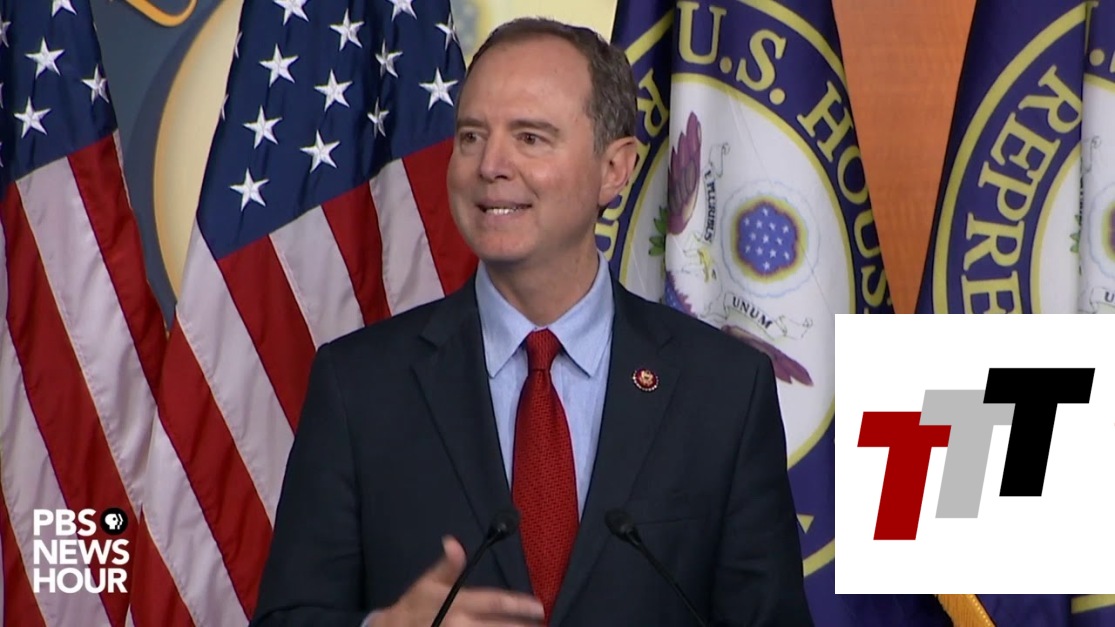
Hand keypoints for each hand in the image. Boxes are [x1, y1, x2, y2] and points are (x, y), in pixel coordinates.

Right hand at [376, 536, 544, 626]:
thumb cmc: (414, 606)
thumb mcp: (428, 583)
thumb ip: (447, 566)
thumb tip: (453, 542)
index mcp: (458, 603)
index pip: (495, 602)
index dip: (519, 605)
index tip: (539, 607)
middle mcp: (460, 624)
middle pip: (500, 626)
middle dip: (523, 626)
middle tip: (540, 624)